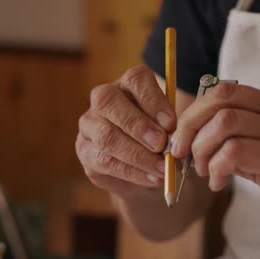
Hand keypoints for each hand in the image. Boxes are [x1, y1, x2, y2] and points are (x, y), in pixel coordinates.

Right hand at [76, 66, 175, 196]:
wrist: (146, 170)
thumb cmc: (161, 139)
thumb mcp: (170, 129)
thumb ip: (170, 127)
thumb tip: (174, 136)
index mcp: (128, 84)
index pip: (135, 79)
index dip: (154, 100)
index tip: (171, 123)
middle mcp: (103, 99)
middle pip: (110, 102)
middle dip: (139, 125)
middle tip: (162, 145)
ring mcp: (90, 124)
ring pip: (107, 136)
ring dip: (138, 155)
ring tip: (162, 168)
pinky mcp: (85, 151)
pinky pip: (105, 162)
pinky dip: (132, 172)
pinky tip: (151, 178)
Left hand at [171, 83, 259, 233]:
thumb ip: (243, 141)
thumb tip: (199, 143)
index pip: (226, 90)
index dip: (195, 112)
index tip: (183, 138)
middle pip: (219, 100)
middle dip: (189, 127)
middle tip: (180, 153)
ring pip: (223, 124)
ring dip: (201, 150)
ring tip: (205, 173)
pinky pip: (234, 152)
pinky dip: (216, 168)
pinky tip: (219, 183)